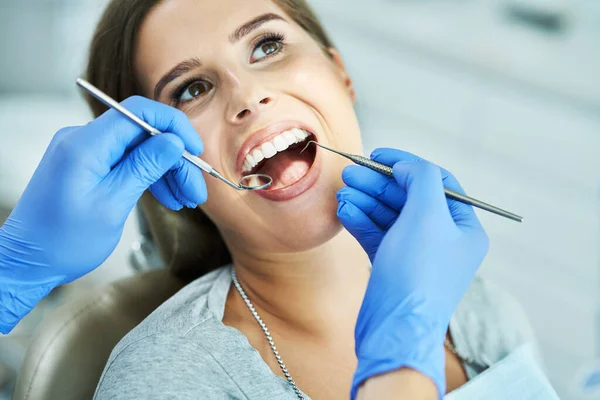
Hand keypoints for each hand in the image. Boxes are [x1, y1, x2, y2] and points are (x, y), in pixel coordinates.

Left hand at [0, 96, 205, 332]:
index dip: (174, 126)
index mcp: (85, 145)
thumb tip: (173, 142)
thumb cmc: (63, 241)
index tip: (195, 149)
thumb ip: (144, 168)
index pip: (139, 112)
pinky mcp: (87, 165)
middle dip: (175, 159)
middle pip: (143, 134)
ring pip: (138, 149)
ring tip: (186, 199)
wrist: (29, 261)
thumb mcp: (112, 205)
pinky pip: (126, 161)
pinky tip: (167, 196)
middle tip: (196, 190)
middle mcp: (82, 139)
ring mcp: (84, 151)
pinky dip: (148, 176)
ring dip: (166, 171)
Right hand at [336, 148, 488, 398]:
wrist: (395, 331)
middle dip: (378, 184)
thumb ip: (420, 180)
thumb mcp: (427, 217)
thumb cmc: (418, 276)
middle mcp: (443, 240)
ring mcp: (417, 254)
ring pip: (389, 216)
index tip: (379, 156)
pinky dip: (361, 221)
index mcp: (464, 228)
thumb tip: (407, 165)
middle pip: (409, 198)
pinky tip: (344, 211)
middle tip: (351, 173)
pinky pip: (378, 235)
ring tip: (343, 191)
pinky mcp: (393, 266)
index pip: (437, 182)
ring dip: (366, 201)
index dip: (407, 165)